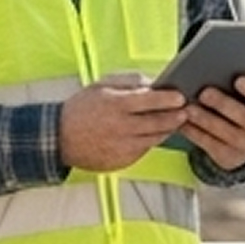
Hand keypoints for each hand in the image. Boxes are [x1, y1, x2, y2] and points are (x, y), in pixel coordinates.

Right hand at [58, 73, 188, 173]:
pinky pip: (144, 150)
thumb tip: (153, 83)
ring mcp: (123, 146)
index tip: (180, 96)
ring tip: (172, 122)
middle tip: (185, 111)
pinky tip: (150, 134)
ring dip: (166, 129)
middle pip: (159, 122)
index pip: (151, 100)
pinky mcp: (123, 161)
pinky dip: (149, 141)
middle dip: (176, 116)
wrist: (59, 138)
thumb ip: (128, 83)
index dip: (169, 99)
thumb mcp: (100, 87)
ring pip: (155, 138)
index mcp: (116, 105)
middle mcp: (122, 127)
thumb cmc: (80, 110)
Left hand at [181, 71, 244, 171]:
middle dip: (223, 104)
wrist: (242, 144)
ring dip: (206, 120)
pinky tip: (182, 123)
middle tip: (205, 93)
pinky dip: (195, 133)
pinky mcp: (228, 158)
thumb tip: (214, 71)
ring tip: (189, 109)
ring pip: (225, 133)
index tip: (238, 80)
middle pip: (244, 117)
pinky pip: (210, 144)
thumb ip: (236, 88)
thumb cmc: (240, 110)